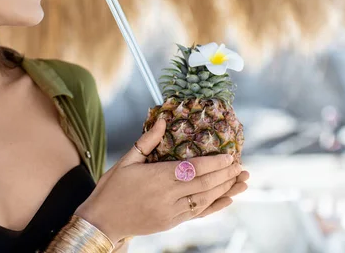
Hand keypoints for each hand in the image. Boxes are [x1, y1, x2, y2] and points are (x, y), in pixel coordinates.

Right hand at [75, 118, 243, 243]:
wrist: (101, 222)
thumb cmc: (112, 189)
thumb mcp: (126, 161)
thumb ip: (147, 142)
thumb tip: (162, 120)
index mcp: (158, 177)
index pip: (194, 169)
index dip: (215, 163)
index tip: (230, 157)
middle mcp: (168, 196)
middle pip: (204, 185)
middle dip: (225, 176)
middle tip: (241, 167)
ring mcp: (171, 212)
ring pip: (205, 200)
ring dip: (226, 190)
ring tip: (242, 181)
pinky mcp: (171, 223)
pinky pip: (198, 214)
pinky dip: (215, 207)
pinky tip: (228, 200)